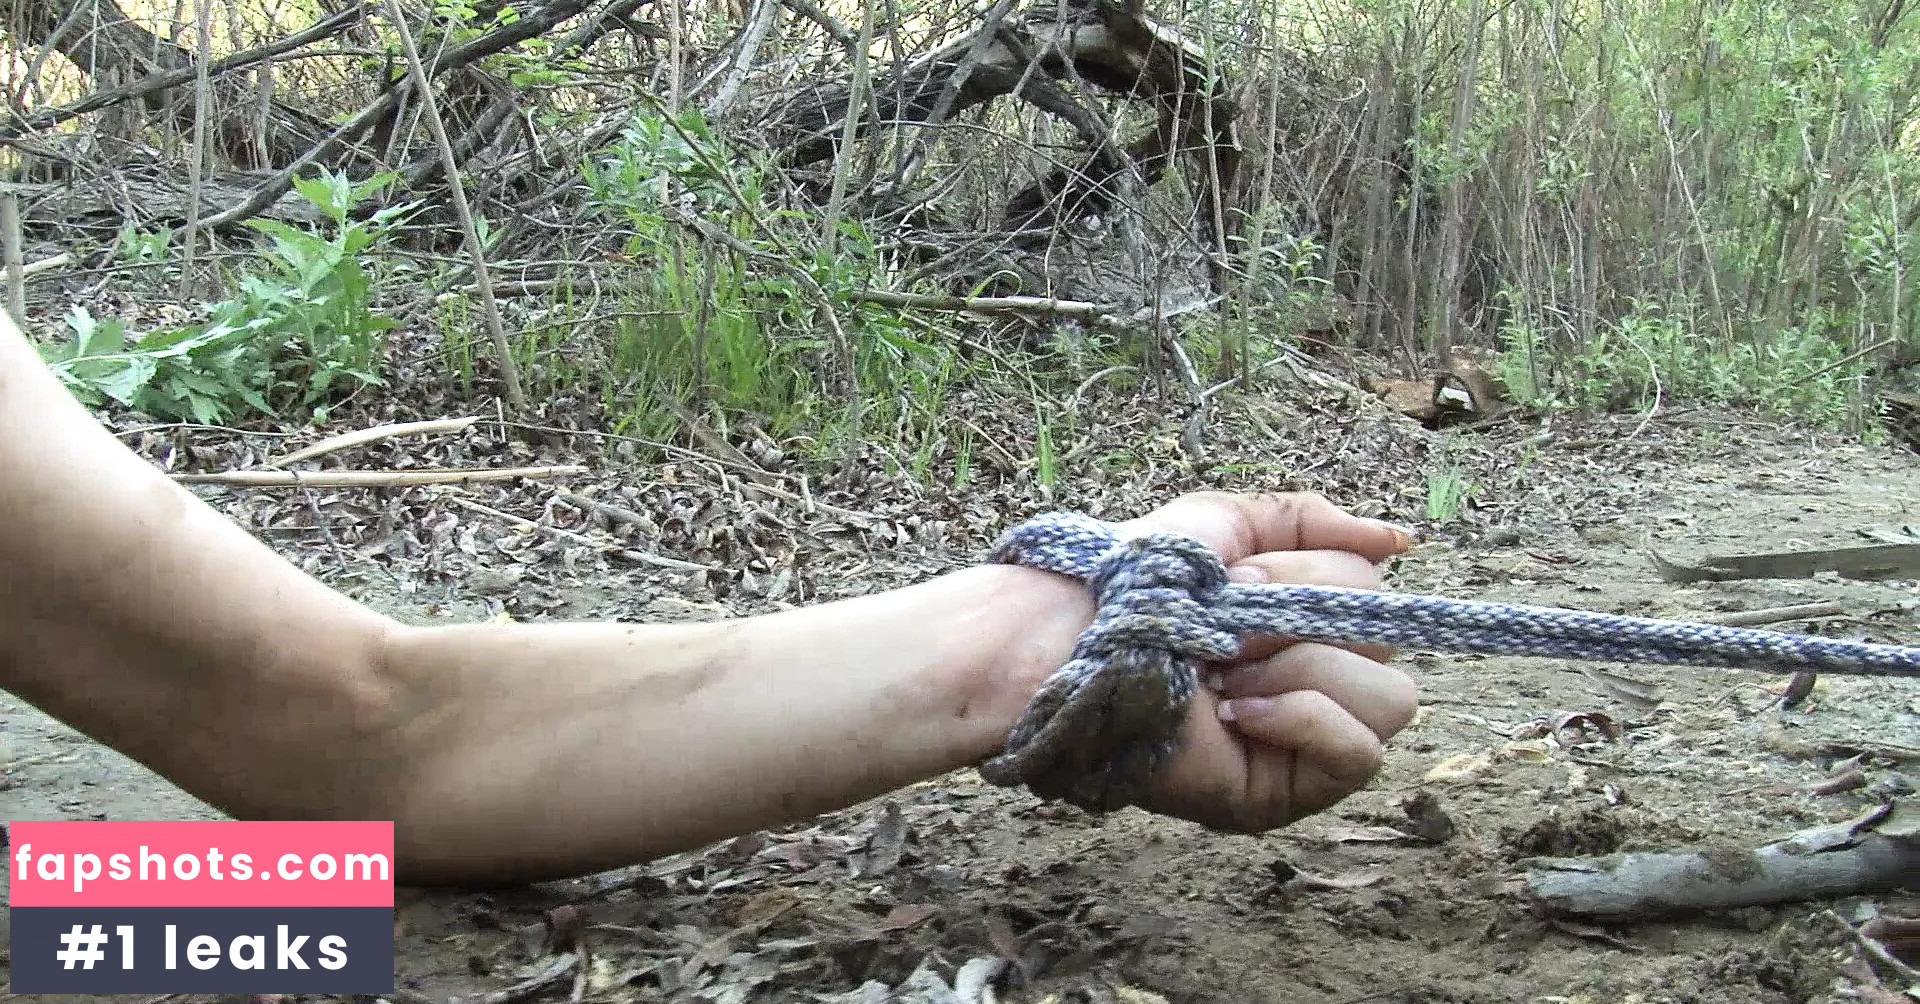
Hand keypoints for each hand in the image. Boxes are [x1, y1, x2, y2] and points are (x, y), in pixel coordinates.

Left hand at [1109, 491, 1417, 831]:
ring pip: (1388, 699)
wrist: (1077, 639)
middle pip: (1385, 643)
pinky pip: (1358, 755)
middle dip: (1302, 624)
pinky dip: (1306, 717)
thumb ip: (1311, 523)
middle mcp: (1312, 683)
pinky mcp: (1284, 792)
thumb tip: (1398, 542)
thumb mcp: (1228, 524)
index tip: (1236, 580)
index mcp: (1301, 625)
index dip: (1315, 576)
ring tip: (1226, 675)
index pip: (1371, 596)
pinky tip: (1239, 710)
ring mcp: (1303, 742)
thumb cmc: (1137, 579)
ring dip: (1304, 670)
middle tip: (1226, 632)